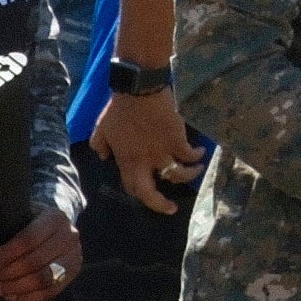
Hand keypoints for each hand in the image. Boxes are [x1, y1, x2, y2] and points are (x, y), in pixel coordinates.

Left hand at [0, 206, 81, 300]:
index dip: (5, 256)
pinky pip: (51, 292)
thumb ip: (8, 229)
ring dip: (17, 288)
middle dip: (8, 274)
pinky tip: (11, 296)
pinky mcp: (73, 274)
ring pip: (44, 279)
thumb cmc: (31, 220)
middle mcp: (69, 236)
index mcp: (55, 218)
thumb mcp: (22, 215)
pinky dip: (28, 297)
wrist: (57, 226)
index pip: (28, 240)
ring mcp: (74, 257)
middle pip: (36, 262)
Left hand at [93, 88, 200, 212]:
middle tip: (172, 208)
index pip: (132, 187)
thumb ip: (99, 146)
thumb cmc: (118, 109)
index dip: (141, 194)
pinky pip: (190, 155)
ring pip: (179, 175)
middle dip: (161, 205)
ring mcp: (162, 152)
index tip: (149, 194)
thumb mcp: (100, 130)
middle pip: (151, 193)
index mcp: (126, 161)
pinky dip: (197, 155)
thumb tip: (104, 157)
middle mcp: (145, 162)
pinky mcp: (177, 140)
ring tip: (197, 170)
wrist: (138, 91)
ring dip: (189, 175)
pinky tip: (201, 151)